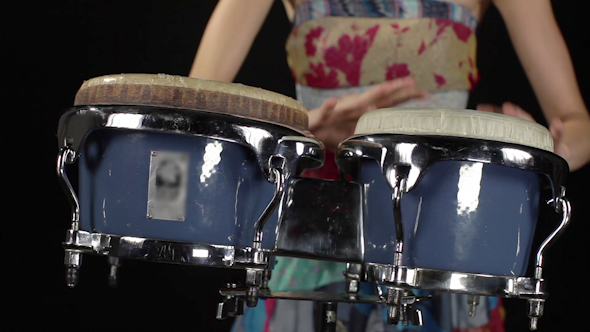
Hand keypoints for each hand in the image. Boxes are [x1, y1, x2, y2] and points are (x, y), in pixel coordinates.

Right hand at [309, 77, 427, 149]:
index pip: (388, 102)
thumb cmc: (331, 131)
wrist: (309, 129)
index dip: (405, 97)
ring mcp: (340, 110)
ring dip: (368, 97)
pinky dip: (330, 106)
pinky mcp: (324, 115)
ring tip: (384, 91)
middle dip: (395, 91)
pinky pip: (326, 110)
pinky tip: (333, 102)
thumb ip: (370, 132)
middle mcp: (355, 106)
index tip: (424, 94)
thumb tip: (389, 137)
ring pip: (355, 101)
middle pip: (379, 97)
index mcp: (364, 111)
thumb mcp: (355, 134)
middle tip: (414, 85)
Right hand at [477, 102, 568, 160]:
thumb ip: (558, 133)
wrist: (553, 156)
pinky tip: (478, 122)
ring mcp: (515, 135)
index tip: (506, 107)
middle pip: (508, 119)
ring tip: (479, 111)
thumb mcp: (557, 143)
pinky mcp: (511, 143)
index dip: (515, 113)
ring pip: (502, 124)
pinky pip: (499, 134)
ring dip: (491, 117)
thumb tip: (558, 123)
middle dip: (496, 112)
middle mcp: (521, 131)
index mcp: (531, 130)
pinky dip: (489, 128)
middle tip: (483, 107)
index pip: (522, 119)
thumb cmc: (554, 151)